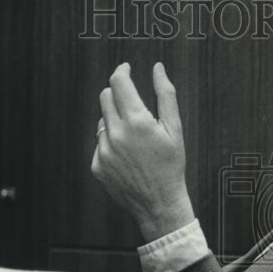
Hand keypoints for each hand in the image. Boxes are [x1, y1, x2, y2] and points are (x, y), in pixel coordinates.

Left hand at [91, 61, 195, 242]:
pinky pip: (99, 144)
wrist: (159, 203)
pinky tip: (128, 158)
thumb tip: (157, 68)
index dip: (121, 71)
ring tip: (135, 142)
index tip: (125, 68)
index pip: (118, 82)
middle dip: (117, 94)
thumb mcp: (174, 129)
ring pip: (102, 121)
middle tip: (133, 105)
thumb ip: (165, 95)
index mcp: (137, 121)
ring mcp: (104, 151)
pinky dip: (111, 144)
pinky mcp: (97, 165)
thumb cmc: (171, 165)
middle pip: (105, 97)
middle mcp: (116, 134)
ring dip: (115, 122)